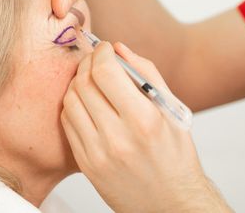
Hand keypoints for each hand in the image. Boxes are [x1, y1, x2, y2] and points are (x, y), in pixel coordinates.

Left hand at [61, 42, 230, 211]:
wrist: (170, 202)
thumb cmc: (176, 155)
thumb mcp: (171, 110)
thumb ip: (146, 73)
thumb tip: (119, 48)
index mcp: (144, 120)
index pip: (105, 72)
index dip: (101, 52)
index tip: (105, 48)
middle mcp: (118, 138)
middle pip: (84, 83)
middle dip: (88, 63)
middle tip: (96, 59)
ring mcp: (98, 153)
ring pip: (70, 101)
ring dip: (78, 83)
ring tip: (91, 81)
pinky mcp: (86, 164)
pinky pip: (68, 123)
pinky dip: (73, 105)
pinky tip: (87, 103)